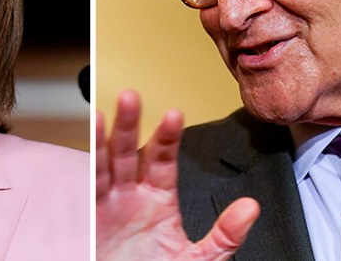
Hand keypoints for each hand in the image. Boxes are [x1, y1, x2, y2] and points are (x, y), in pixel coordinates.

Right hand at [96, 90, 259, 259]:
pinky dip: (91, 163)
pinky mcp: (92, 215)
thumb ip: (224, 235)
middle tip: (132, 97)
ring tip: (108, 111)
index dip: (167, 137)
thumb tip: (250, 209)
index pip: (163, 160)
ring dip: (106, 136)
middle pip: (130, 151)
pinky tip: (90, 138)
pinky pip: (91, 184)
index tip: (173, 114)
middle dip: (130, 124)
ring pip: (108, 162)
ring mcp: (111, 203)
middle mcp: (132, 196)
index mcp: (159, 200)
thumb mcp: (198, 259)